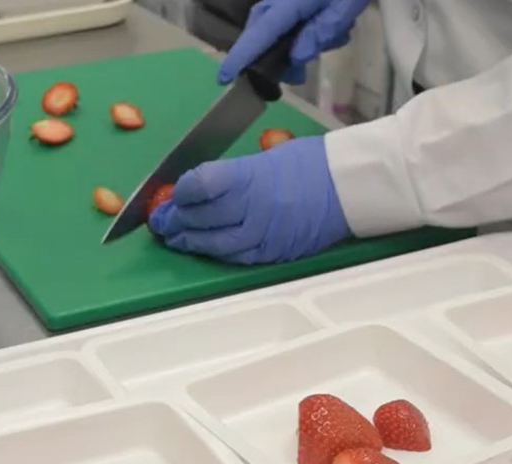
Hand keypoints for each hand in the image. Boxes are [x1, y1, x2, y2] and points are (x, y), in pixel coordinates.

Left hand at [149, 136, 349, 263]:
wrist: (349, 187)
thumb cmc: (310, 163)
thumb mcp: (265, 158)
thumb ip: (232, 176)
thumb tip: (200, 189)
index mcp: (247, 177)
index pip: (197, 187)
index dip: (179, 193)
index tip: (172, 194)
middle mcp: (250, 208)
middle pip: (199, 217)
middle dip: (175, 219)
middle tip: (162, 221)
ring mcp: (262, 234)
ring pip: (213, 243)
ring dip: (190, 241)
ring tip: (176, 239)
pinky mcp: (272, 252)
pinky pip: (236, 257)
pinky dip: (216, 253)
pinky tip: (206, 248)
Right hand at [218, 0, 371, 84]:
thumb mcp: (345, 7)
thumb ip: (320, 32)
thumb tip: (295, 57)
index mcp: (289, 4)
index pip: (259, 34)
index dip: (241, 57)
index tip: (224, 77)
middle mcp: (277, 0)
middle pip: (261, 34)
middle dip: (277, 57)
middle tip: (299, 74)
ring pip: (275, 30)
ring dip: (299, 43)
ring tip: (333, 36)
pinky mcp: (289, 0)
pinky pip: (286, 20)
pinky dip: (304, 31)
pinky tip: (332, 27)